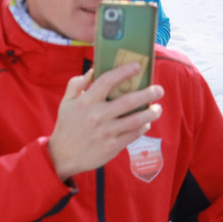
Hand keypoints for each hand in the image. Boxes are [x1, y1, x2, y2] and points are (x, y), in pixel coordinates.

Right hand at [47, 65, 163, 180]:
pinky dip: (143, 127)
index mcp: (85, 102)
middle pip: (129, 101)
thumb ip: (76, 85)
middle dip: (148, 93)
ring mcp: (106, 132)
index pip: (107, 81)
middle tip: (159, 89)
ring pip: (136, 119)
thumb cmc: (67, 125)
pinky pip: (133, 134)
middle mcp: (97, 115)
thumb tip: (92, 71)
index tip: (137, 66)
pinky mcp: (112, 146)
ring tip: (157, 108)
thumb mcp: (66, 103)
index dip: (123, 71)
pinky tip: (146, 123)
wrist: (63, 155)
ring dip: (151, 113)